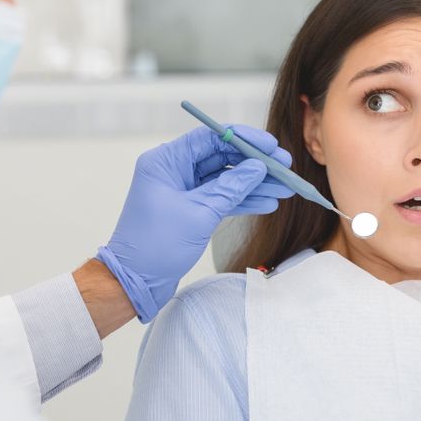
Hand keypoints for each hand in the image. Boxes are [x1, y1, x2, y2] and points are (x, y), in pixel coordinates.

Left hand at [96, 126, 293, 322]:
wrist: (134, 282)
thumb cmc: (155, 246)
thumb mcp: (199, 214)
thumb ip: (231, 188)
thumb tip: (258, 168)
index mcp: (166, 161)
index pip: (210, 138)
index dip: (244, 139)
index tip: (272, 146)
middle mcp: (173, 170)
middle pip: (221, 157)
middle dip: (255, 163)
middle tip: (285, 168)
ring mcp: (182, 190)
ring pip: (225, 179)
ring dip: (254, 184)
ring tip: (284, 189)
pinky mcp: (190, 209)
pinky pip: (221, 197)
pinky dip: (243, 200)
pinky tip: (268, 203)